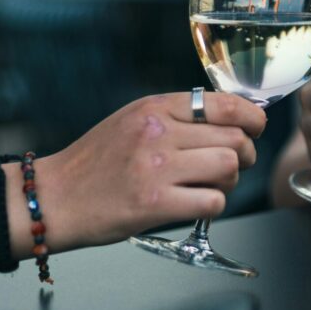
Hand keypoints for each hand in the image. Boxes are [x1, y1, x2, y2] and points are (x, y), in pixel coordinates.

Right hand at [39, 91, 265, 250]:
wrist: (54, 197)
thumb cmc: (97, 160)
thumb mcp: (133, 119)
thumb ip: (176, 114)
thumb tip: (229, 115)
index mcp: (155, 108)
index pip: (225, 104)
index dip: (252, 117)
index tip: (256, 127)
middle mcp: (158, 134)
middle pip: (234, 139)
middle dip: (245, 153)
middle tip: (234, 164)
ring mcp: (156, 169)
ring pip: (229, 167)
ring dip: (230, 180)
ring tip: (212, 185)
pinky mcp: (154, 204)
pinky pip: (213, 201)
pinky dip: (214, 205)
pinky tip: (198, 204)